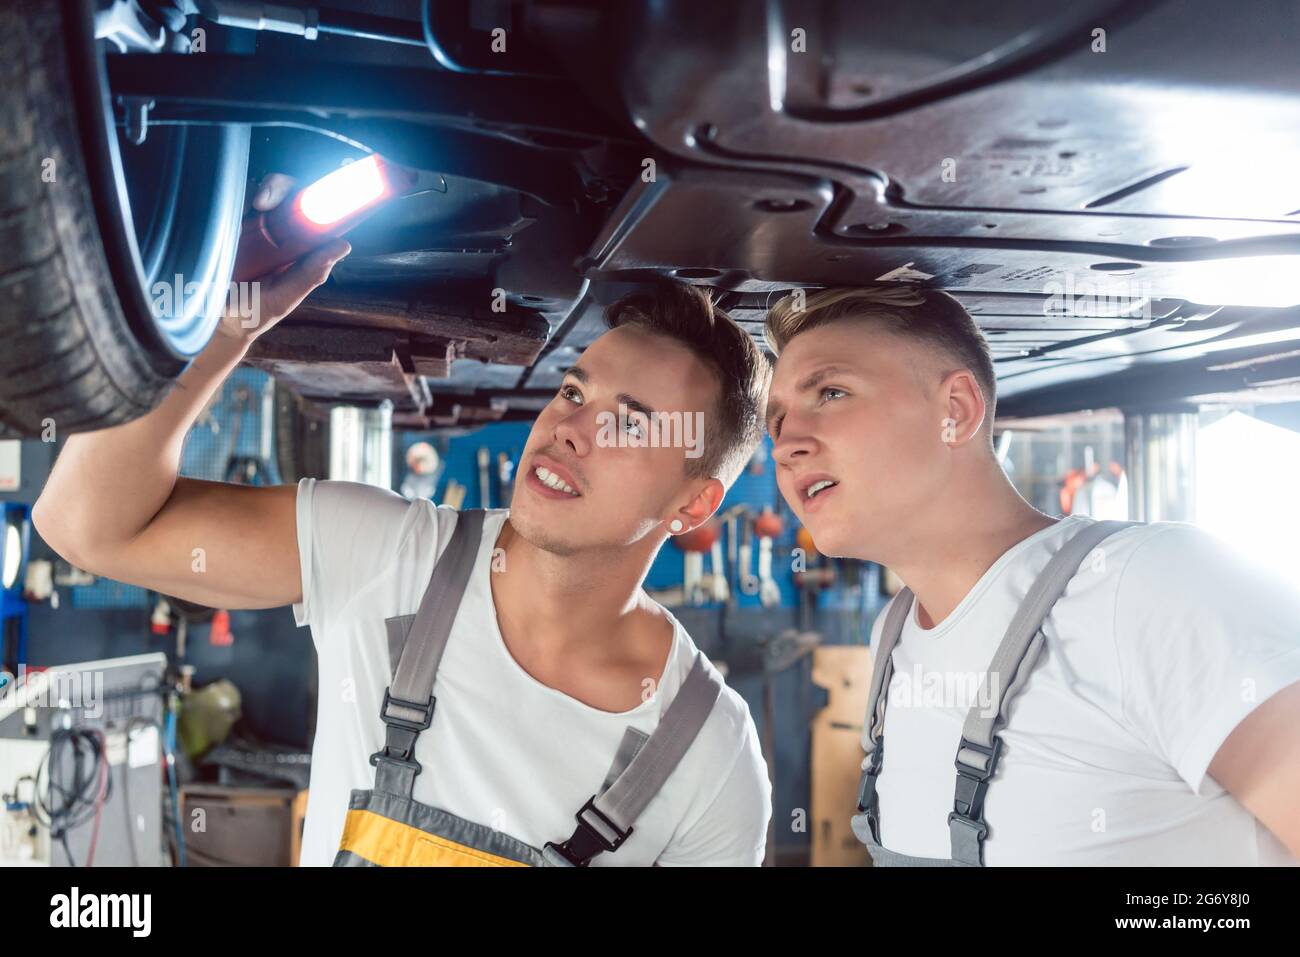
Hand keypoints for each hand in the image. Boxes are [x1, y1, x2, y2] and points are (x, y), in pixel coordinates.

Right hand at [217, 173, 350, 343]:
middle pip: (280, 192)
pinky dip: (230, 198)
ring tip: (255, 205)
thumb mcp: (284, 296)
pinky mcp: (220, 226)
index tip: (306, 203)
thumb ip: (311, 272)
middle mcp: (271, 230)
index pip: (307, 208)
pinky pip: (226, 202)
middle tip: (265, 202)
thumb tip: (342, 245)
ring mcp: (245, 225)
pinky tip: (230, 212)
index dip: (311, 196)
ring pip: (254, 191)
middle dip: (278, 186)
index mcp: (294, 244)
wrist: (215, 323)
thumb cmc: (255, 311)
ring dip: (257, 191)